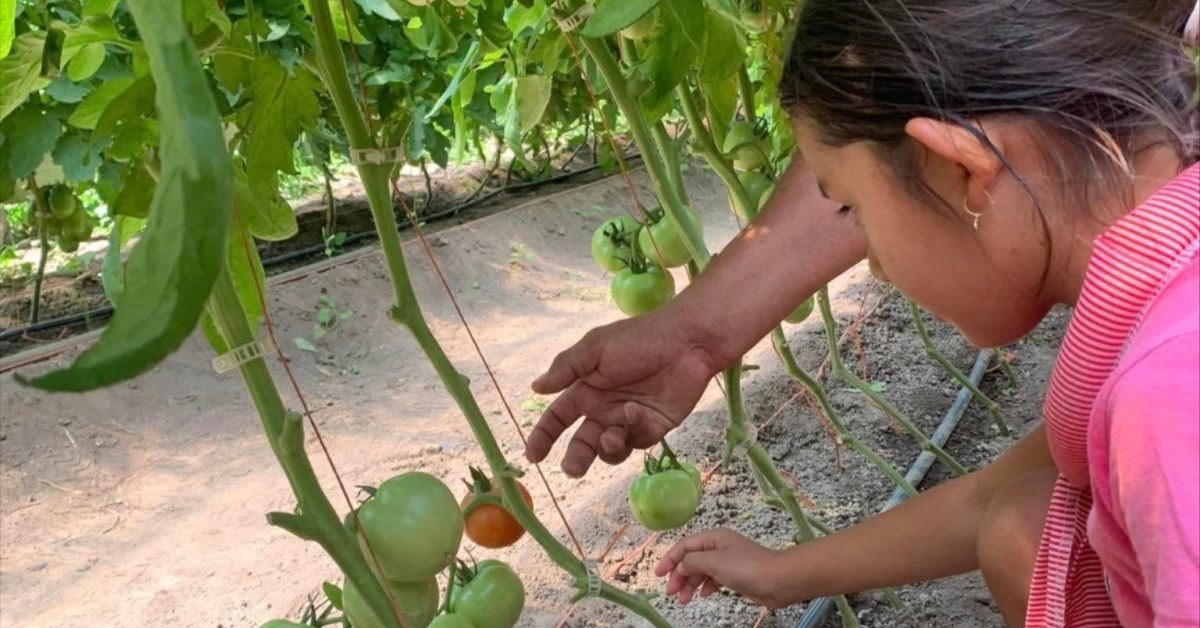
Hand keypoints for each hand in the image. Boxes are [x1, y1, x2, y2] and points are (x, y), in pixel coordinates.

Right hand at [524, 308, 721, 476]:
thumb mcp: (596, 347)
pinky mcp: (653, 428)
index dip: (544, 436)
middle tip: (573, 469)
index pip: (558, 418)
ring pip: (608, 450)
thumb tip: (536, 387)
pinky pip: (634, 441)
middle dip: (575, 458)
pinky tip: (636, 412)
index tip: (533, 456)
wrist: (687, 342)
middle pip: (582, 442)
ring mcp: (628, 420)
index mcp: (586, 388)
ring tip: (610, 437)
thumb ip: (567, 368)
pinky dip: (631, 432)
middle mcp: (604, 408)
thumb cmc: (639, 339)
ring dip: (604, 450)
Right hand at [655, 529, 789, 606]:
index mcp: (713, 538)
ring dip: (690, 584)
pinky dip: (705, 586)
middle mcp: (719, 547)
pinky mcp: (735, 576)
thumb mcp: (714, 561)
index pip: (685, 545)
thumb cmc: (746, 567)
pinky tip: (703, 595)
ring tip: (683, 600)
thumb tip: (679, 566)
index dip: (669, 559)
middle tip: (671, 592)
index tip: (658, 575)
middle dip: (679, 575)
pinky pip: (713, 579)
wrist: (778, 580)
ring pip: (701, 571)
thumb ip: (692, 562)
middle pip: (691, 559)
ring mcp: (727, 561)